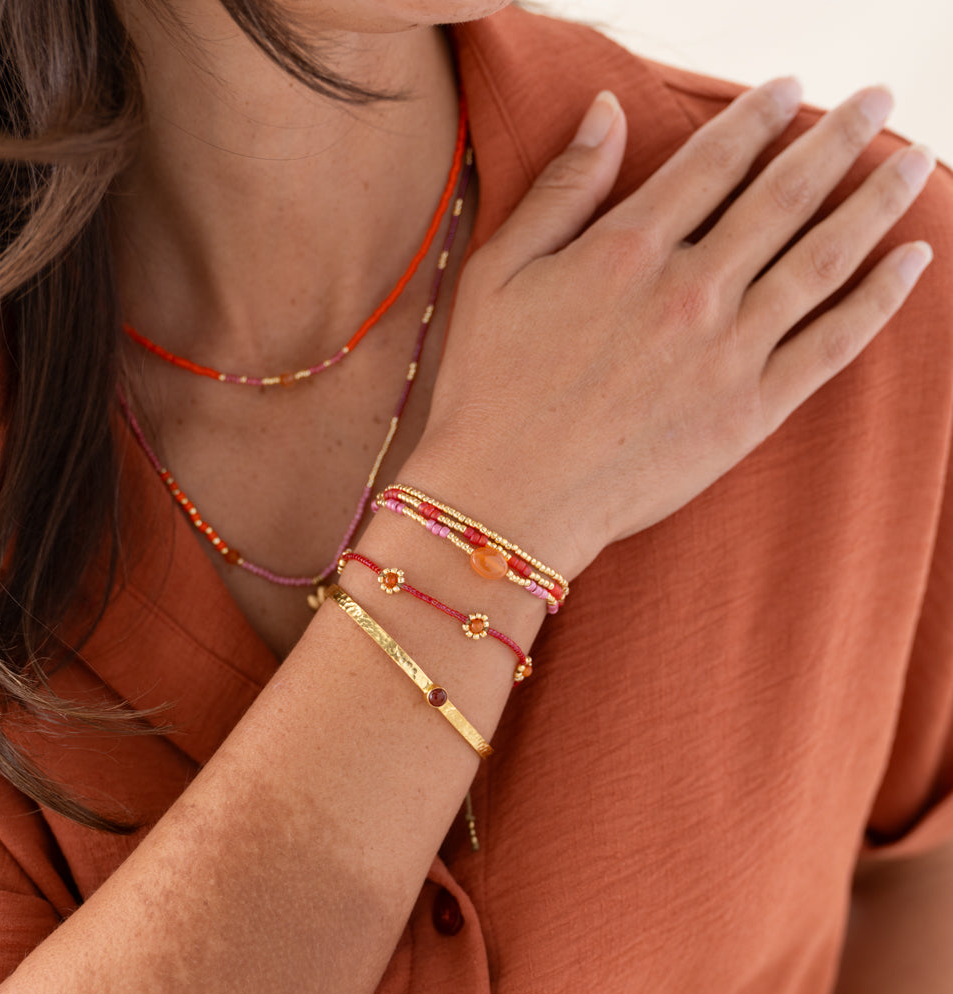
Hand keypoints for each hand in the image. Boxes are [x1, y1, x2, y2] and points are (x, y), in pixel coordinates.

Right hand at [409, 78, 935, 577]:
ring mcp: (727, 353)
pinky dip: (880, 299)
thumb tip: (605, 110)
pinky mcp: (748, 412)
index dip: (758, 115)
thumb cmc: (488, 389)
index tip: (790, 87)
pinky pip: (831, 344)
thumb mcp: (497, 274)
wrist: (508, 501)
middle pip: (784, 195)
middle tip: (879, 102)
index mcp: (626, 250)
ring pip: (823, 258)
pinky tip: (913, 260)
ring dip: (877, 200)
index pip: (713, 161)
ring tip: (914, 163)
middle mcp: (689, 290)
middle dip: (838, 137)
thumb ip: (560, 191)